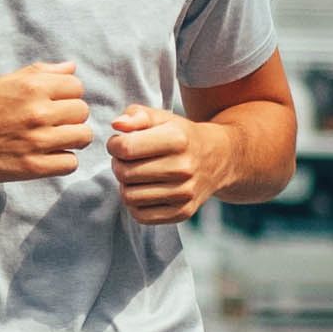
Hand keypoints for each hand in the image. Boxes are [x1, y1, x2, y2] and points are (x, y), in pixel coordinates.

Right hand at [0, 62, 95, 187]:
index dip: (68, 95)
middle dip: (71, 117)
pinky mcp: (32, 167)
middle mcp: (37, 112)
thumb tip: (71, 68)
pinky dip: (62, 161)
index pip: (77, 87)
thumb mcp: (5, 81)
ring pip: (83, 137)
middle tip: (52, 123)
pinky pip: (70, 164)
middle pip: (82, 112)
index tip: (54, 103)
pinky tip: (46, 156)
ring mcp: (36, 141)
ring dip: (71, 139)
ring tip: (52, 139)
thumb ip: (41, 72)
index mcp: (31, 87)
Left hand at [104, 99, 217, 224]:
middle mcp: (183, 167)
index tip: (119, 143)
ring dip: (125, 185)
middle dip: (118, 164)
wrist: (218, 158)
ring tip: (136, 174)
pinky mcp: (183, 212)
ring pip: (129, 196)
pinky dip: (135, 204)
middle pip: (125, 173)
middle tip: (128, 159)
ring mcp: (185, 193)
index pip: (125, 148)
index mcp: (177, 139)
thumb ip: (136, 115)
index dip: (113, 145)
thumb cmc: (182, 136)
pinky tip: (144, 190)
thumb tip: (117, 125)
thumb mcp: (162, 118)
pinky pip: (141, 216)